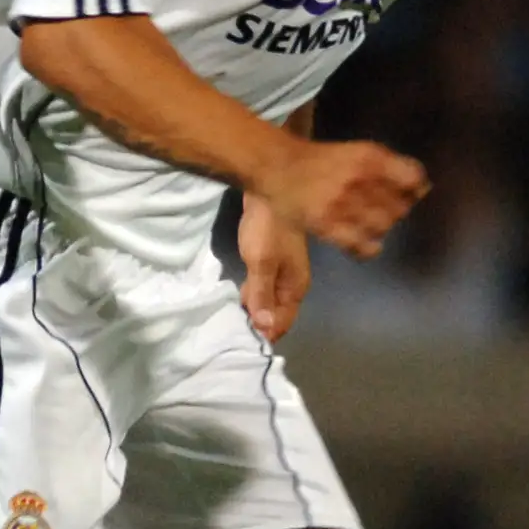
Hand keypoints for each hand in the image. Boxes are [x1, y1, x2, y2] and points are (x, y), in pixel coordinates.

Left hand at [238, 193, 311, 340]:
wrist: (270, 190)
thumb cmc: (267, 228)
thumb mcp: (261, 263)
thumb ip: (261, 295)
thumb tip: (264, 327)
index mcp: (296, 288)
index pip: (282, 324)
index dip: (264, 334)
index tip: (241, 339)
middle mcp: (295, 284)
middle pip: (277, 314)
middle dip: (259, 322)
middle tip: (232, 326)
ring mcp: (286, 272)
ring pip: (271, 300)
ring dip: (255, 307)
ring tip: (234, 312)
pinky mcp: (276, 262)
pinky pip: (266, 287)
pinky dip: (255, 292)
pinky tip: (241, 291)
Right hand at [253, 139, 428, 259]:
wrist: (279, 167)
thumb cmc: (322, 160)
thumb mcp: (359, 152)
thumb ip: (391, 166)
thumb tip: (424, 187)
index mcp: (370, 157)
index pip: (412, 179)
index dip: (414, 189)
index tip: (408, 193)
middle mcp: (359, 180)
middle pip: (400, 207)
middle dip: (396, 209)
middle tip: (382, 208)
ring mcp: (343, 205)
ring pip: (383, 226)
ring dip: (382, 227)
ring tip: (369, 222)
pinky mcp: (327, 226)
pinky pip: (361, 245)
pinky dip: (369, 249)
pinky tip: (368, 244)